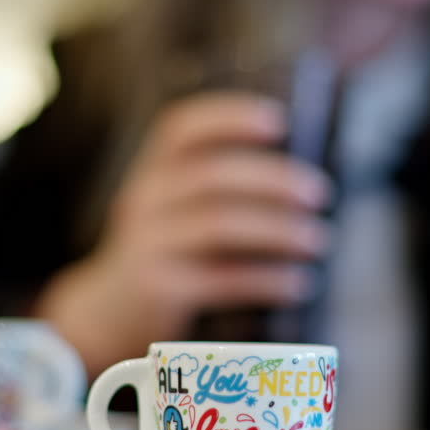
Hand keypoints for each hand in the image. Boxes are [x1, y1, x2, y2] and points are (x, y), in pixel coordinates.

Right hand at [37, 93, 330, 375]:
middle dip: (273, 179)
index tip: (278, 121)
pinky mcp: (158, 287)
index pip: (180, 128)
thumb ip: (217, 189)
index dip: (228, 118)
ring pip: (218, 224)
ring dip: (277, 230)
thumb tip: (302, 184)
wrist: (109, 311)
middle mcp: (145, 199)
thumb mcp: (174, 209)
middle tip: (319, 193)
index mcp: (153, 171)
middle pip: (211, 175)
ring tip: (317, 240)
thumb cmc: (165, 252)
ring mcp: (148, 243)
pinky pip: (221, 279)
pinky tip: (299, 284)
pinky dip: (267, 280)